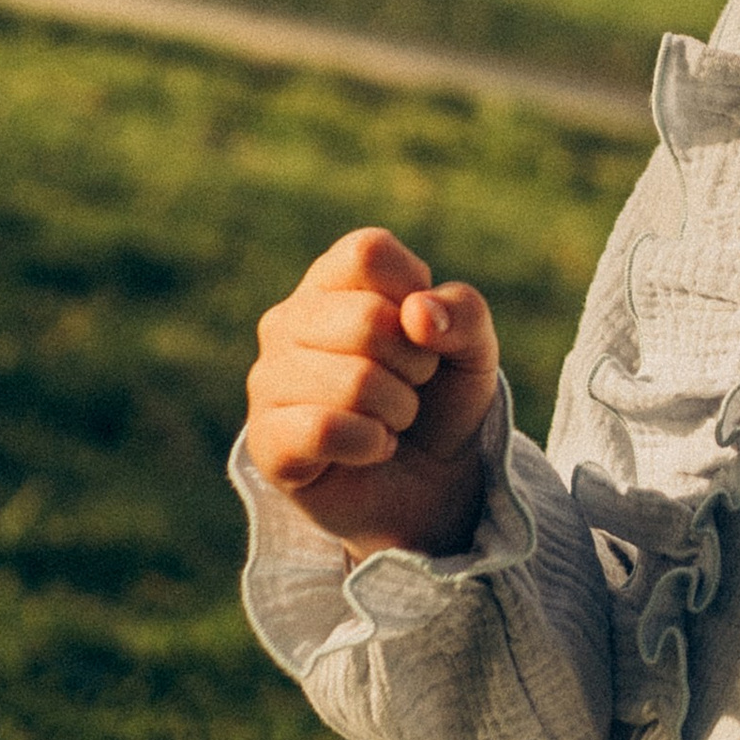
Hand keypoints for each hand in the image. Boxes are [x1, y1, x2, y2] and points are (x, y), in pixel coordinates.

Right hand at [246, 227, 501, 558]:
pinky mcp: (265, 439)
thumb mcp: (473, 349)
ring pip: (353, 380)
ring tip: (391, 420)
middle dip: (415, 364)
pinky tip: (371, 448)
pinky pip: (324, 429)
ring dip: (398, 410)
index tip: (423, 333)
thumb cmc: (441, 401)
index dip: (415, 294)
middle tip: (411, 387)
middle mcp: (288, 320)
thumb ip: (464, 314)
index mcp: (332, 280)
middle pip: (366, 319)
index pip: (368, 253)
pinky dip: (370, 444)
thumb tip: (416, 314)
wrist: (430, 486)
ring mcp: (268, 379)